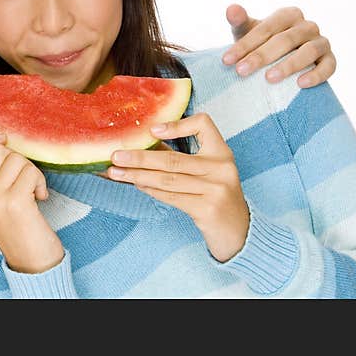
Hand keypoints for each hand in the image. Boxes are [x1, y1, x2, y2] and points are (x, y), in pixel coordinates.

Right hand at [0, 134, 62, 273]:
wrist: (32, 262)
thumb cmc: (18, 228)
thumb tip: (1, 140)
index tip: (1, 144)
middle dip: (16, 158)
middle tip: (24, 178)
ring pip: (15, 158)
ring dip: (31, 171)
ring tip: (32, 191)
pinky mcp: (14, 203)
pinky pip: (30, 172)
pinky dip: (41, 182)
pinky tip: (40, 198)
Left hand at [107, 113, 249, 261]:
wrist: (240, 231)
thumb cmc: (216, 195)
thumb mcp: (207, 170)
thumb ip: (179, 155)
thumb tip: (141, 143)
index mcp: (222, 152)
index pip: (203, 124)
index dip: (177, 124)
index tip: (152, 130)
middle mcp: (222, 168)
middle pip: (173, 159)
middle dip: (139, 157)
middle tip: (115, 156)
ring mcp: (216, 189)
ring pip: (167, 179)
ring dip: (137, 175)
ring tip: (116, 172)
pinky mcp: (207, 209)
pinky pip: (171, 196)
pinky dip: (150, 190)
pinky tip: (135, 185)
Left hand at [223, 3, 334, 86]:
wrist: (280, 60)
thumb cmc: (262, 43)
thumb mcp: (248, 32)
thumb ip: (240, 21)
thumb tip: (231, 9)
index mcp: (288, 15)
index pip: (266, 28)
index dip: (245, 44)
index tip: (226, 60)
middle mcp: (307, 25)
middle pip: (285, 40)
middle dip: (261, 56)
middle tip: (241, 72)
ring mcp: (321, 41)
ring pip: (308, 51)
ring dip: (288, 65)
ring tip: (269, 79)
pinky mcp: (329, 59)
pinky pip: (328, 66)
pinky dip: (316, 75)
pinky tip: (300, 84)